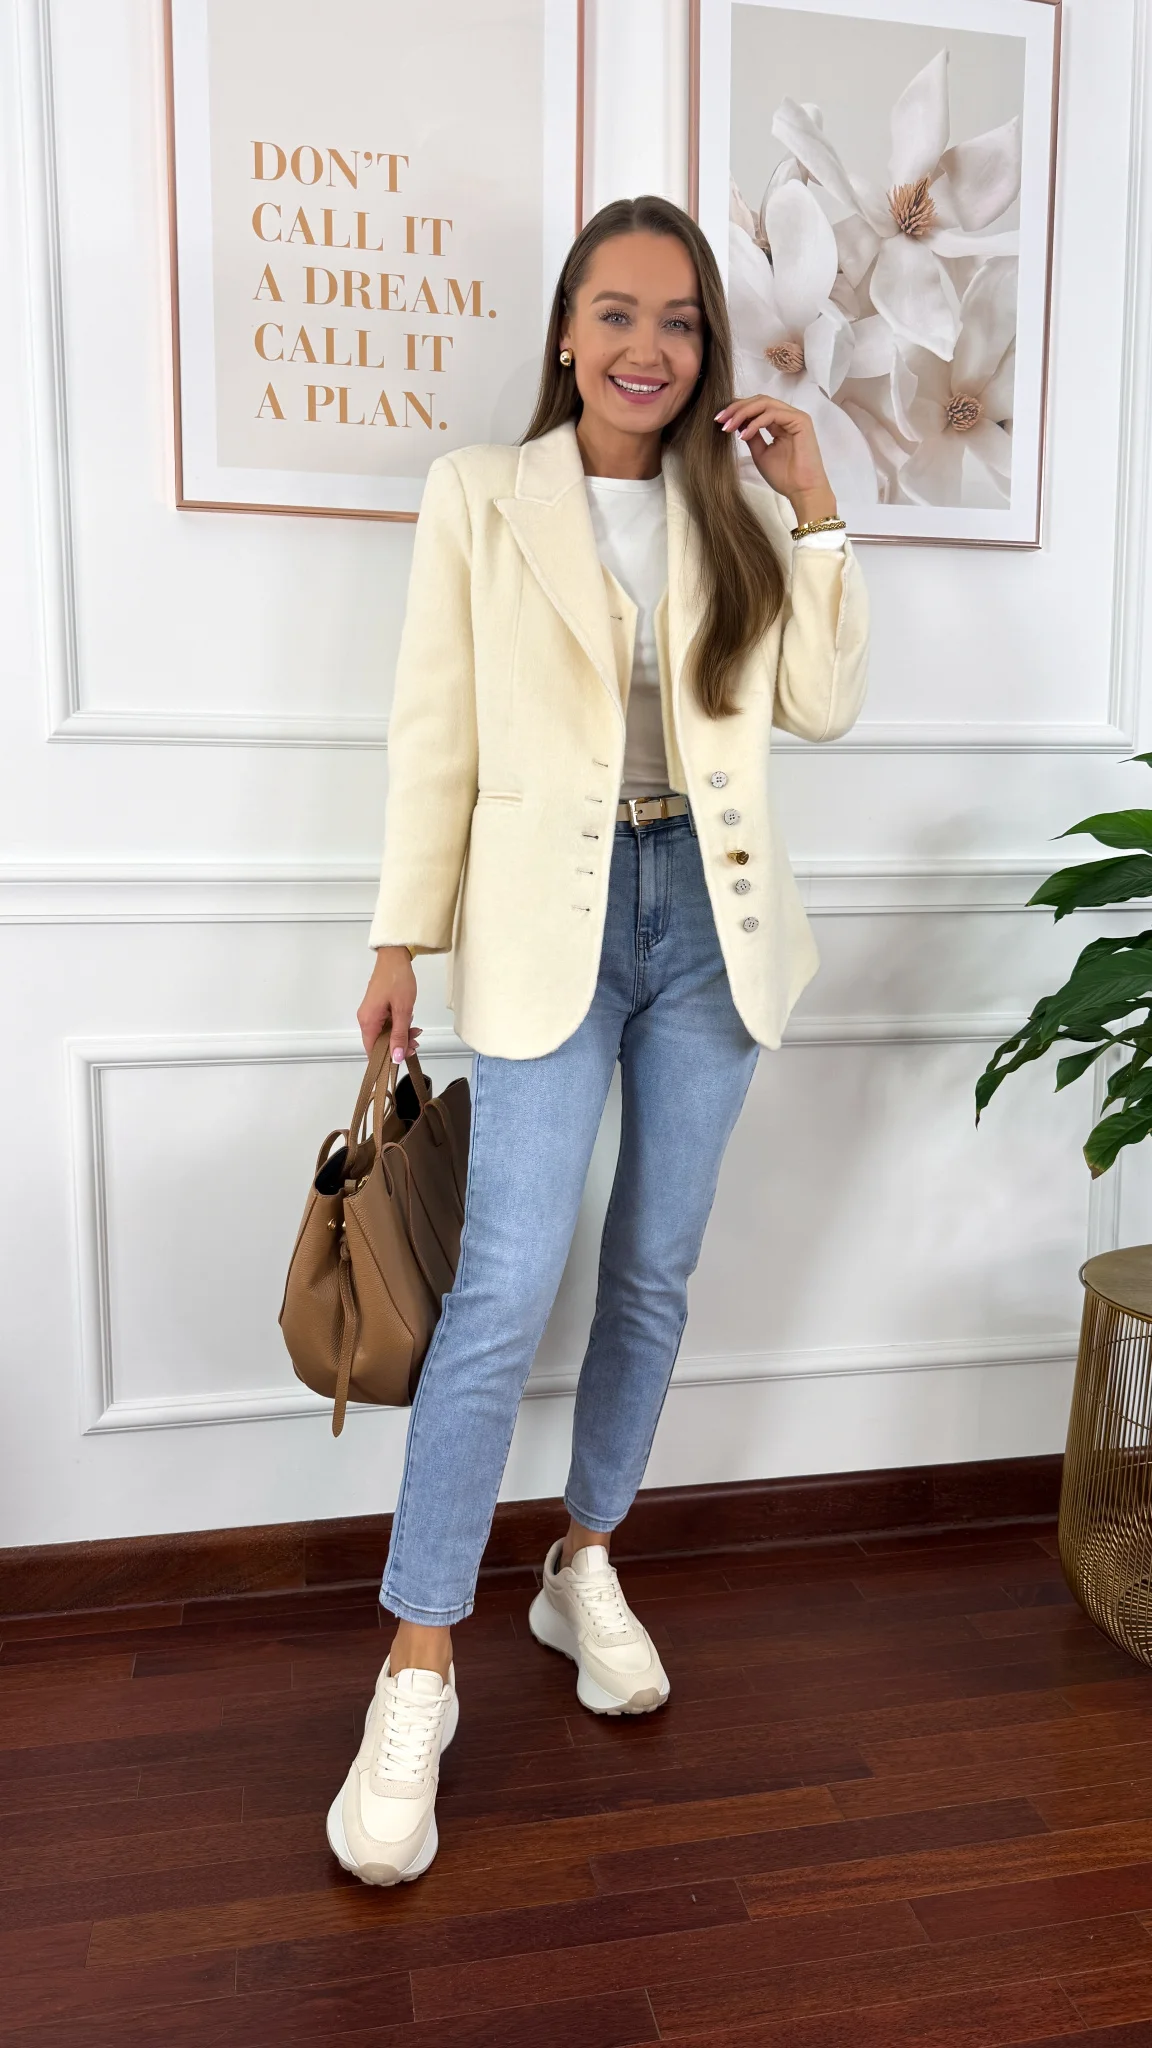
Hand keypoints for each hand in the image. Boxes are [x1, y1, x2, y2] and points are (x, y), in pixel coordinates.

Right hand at [357, 946, 420, 1060]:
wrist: (394, 956)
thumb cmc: (398, 981)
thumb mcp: (403, 1010)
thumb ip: (399, 1035)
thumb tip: (395, 1058)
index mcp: (368, 1022)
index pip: (372, 1051)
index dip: (387, 1058)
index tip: (403, 1059)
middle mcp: (366, 1019)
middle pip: (379, 1042)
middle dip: (398, 1045)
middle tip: (416, 1042)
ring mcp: (371, 1012)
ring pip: (385, 1033)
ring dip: (401, 1034)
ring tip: (417, 1031)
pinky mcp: (377, 1007)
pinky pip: (386, 1023)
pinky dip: (398, 1025)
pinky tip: (410, 1022)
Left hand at [716, 396, 836, 525]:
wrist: (802, 491)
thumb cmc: (785, 477)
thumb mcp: (760, 453)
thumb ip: (751, 435)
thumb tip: (736, 422)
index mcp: (780, 422)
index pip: (757, 407)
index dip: (737, 409)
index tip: (719, 419)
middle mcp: (788, 416)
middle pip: (759, 400)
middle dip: (736, 408)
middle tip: (720, 419)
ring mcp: (795, 416)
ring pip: (765, 403)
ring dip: (743, 413)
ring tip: (728, 426)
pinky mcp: (801, 421)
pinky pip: (773, 414)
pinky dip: (756, 423)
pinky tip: (744, 434)